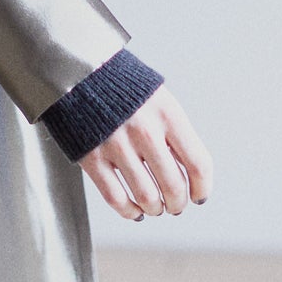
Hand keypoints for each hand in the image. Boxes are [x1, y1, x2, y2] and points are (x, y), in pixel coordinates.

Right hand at [80, 85, 212, 220]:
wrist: (79, 70)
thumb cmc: (124, 87)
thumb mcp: (159, 99)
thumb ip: (175, 133)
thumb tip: (191, 173)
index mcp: (167, 114)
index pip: (197, 164)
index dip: (202, 188)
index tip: (199, 197)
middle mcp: (144, 131)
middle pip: (173, 186)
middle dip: (178, 203)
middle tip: (175, 205)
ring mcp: (116, 145)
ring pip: (146, 197)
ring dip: (155, 208)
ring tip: (155, 207)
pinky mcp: (91, 156)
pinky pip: (115, 197)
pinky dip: (128, 211)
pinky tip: (134, 211)